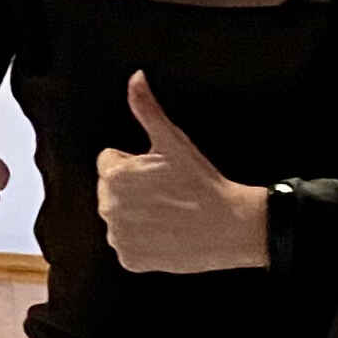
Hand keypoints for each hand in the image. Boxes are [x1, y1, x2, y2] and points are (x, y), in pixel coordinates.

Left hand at [95, 73, 270, 274]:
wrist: (229, 226)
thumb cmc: (201, 181)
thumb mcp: (173, 140)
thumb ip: (146, 108)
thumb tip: (135, 76)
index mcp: (112, 176)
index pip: (109, 163)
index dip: (136, 164)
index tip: (160, 172)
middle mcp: (107, 208)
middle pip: (111, 191)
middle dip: (133, 189)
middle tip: (167, 193)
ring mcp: (118, 237)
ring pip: (120, 219)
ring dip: (136, 216)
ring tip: (168, 213)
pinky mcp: (130, 260)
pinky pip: (128, 246)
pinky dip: (144, 243)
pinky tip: (166, 235)